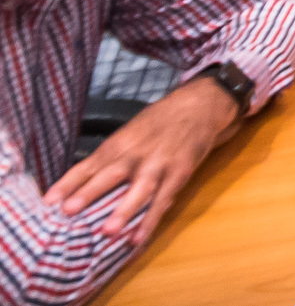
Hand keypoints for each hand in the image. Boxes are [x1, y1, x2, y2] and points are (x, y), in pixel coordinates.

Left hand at [42, 78, 236, 239]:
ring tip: (108, 231)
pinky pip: (163, 200)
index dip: (67, 183)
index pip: (87, 165)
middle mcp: (135, 154)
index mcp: (118, 144)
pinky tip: (138, 238)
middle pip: (109, 175)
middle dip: (90, 193)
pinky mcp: (180, 173)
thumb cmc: (157, 124)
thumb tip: (79, 187)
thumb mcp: (129, 133)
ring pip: (140, 190)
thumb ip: (109, 158)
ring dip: (124, 210)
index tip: (48, 202)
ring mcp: (159, 164)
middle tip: (69, 211)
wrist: (198, 106)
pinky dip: (151, 219)